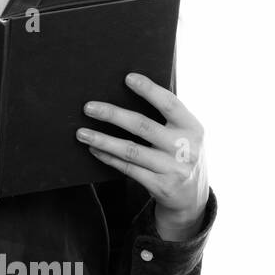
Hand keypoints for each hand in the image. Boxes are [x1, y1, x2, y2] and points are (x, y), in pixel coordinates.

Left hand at [76, 72, 208, 235]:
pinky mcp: (162, 187)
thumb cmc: (180, 154)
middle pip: (143, 126)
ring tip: (81, 132)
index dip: (149, 90)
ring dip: (103, 140)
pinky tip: (94, 149)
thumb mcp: (184, 135)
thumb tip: (126, 93)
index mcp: (192, 128)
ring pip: (131, 151)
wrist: (194, 197)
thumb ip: (165, 118)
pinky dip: (108, 158)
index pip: (170, 104)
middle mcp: (186, 148)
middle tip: (88, 107)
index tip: (128, 77)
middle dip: (112, 115)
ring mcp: (174, 169)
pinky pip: (129, 169)